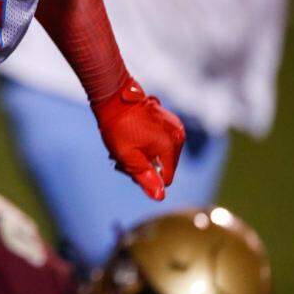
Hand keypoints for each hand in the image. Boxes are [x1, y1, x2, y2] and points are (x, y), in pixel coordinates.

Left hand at [92, 77, 185, 200]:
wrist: (114, 97)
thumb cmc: (118, 127)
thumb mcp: (127, 157)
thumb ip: (145, 177)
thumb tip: (159, 197)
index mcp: (171, 145)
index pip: (166, 178)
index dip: (147, 177)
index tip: (128, 166)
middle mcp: (178, 135)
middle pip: (165, 166)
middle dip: (145, 166)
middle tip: (123, 158)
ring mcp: (175, 126)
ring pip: (163, 155)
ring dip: (146, 156)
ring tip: (127, 147)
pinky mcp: (170, 121)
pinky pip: (163, 142)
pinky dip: (149, 145)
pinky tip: (134, 139)